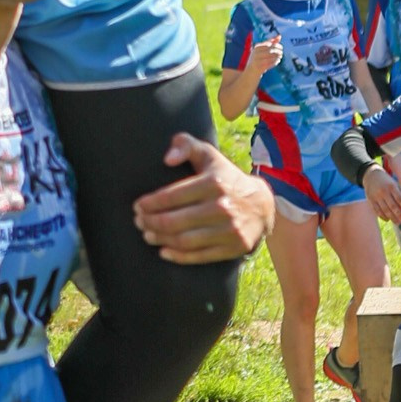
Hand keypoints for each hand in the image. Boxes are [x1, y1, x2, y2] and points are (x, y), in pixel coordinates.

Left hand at [132, 133, 273, 264]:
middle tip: (139, 222)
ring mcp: (229, 230)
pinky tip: (163, 251)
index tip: (138, 206)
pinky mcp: (234, 247)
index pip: (172, 196)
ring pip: (184, 240)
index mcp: (214, 183)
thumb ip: (185, 145)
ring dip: (160, 239)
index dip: (150, 203)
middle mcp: (223, 207)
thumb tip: (167, 159)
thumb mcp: (209, 155)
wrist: (262, 205)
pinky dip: (178, 256)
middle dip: (150, 222)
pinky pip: (200, 256)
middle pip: (174, 221)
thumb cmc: (225, 178)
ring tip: (148, 234)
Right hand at [251, 30, 284, 73]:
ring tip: (280, 57)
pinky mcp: (259, 67)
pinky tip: (278, 61)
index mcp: (256, 48)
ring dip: (277, 56)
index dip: (277, 45)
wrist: (250, 73)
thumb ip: (271, 42)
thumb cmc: (258, 60)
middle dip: (278, 51)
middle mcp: (256, 53)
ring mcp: (257, 60)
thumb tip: (279, 36)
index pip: (269, 44)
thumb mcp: (262, 50)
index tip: (281, 47)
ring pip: (271, 57)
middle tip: (281, 53)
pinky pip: (270, 63)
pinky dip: (275, 62)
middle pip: (270, 50)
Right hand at [362, 166, 400, 224]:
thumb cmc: (386, 181)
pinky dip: (383, 216)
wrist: (371, 175)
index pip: (399, 198)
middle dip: (399, 215)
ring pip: (385, 210)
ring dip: (392, 218)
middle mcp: (383, 192)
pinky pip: (377, 210)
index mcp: (391, 187)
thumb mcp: (395, 184)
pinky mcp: (371, 200)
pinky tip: (388, 220)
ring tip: (398, 223)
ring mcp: (376, 196)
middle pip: (392, 206)